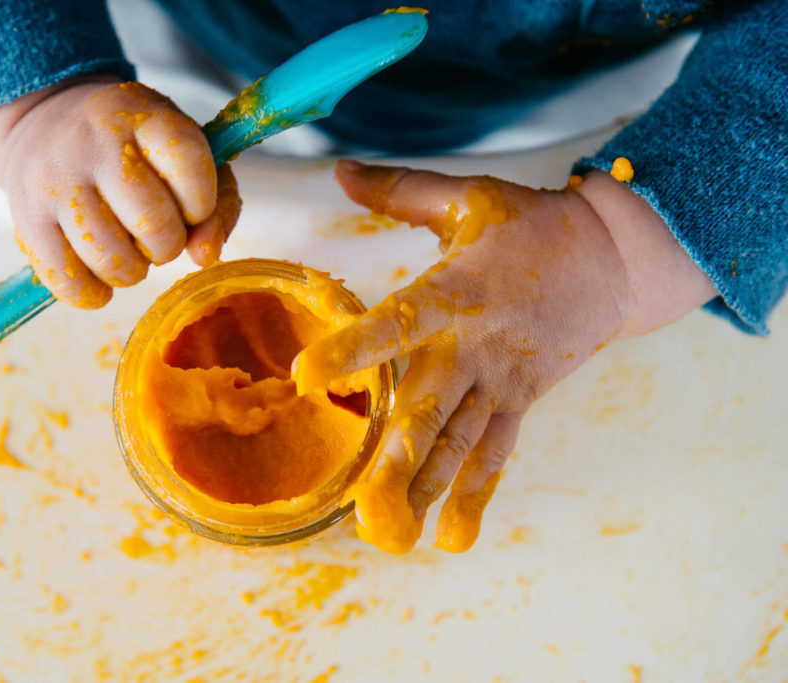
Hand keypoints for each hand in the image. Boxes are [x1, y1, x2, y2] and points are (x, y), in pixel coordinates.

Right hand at [0, 77, 240, 307]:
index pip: (189, 165)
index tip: (191, 206)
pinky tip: (98, 277)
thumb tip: (204, 256)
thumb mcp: (181, 154)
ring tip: (127, 252)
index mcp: (143, 115)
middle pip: (153, 223)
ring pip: (115, 261)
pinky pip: (70, 282)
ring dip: (133, 272)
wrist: (43, 122)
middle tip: (155, 235)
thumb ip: (216, 206)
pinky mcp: (27, 219)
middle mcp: (95, 142)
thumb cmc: (130, 148)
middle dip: (167, 245)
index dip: (201, 202)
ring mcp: (55, 181)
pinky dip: (94, 294)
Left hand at [293, 161, 716, 553]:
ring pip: (461, 443)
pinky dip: (475, 495)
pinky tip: (451, 538)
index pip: (397, 321)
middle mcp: (476, 344)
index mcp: (456, 290)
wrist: (615, 259)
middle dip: (397, 461)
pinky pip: (496, 454)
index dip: (353, 348)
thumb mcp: (467, 197)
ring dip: (428, 492)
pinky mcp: (522, 400)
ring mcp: (502, 380)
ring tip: (396, 538)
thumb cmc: (531, 225)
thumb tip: (338, 168)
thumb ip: (399, 189)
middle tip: (363, 511)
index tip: (306, 377)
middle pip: (432, 408)